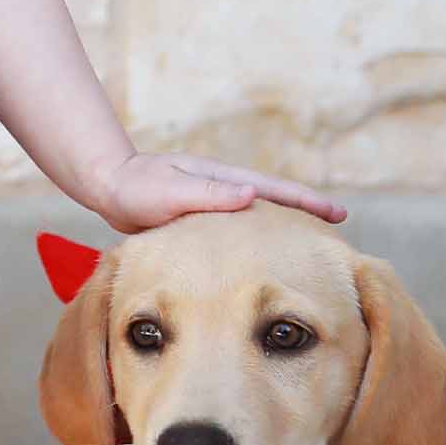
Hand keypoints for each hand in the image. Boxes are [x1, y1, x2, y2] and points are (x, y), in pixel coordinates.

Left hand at [88, 152, 345, 236]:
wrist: (107, 186)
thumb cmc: (135, 187)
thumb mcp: (170, 189)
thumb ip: (207, 193)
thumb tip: (250, 194)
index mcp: (224, 180)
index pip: (276, 190)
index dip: (308, 203)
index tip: (338, 215)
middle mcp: (224, 191)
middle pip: (275, 205)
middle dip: (306, 217)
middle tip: (338, 235)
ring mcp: (213, 205)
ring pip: (256, 222)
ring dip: (281, 232)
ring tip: (306, 254)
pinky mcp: (199, 223)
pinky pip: (234, 235)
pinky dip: (252, 244)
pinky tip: (259, 264)